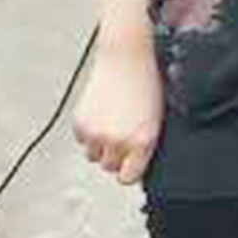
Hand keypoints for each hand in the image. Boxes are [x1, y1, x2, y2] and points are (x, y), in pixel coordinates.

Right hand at [73, 34, 164, 186]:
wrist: (127, 58)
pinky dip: (89, 132)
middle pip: (109, 167)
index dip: (129, 170)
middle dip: (116, 156)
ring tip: (113, 123)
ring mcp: (96, 133)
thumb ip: (144, 144)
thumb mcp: (157, 117)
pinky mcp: (80, 124)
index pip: (127, 178)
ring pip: (93, 156)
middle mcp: (118, 141)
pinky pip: (82, 140)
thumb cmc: (147, 84)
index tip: (132, 162)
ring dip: (101, 145)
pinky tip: (102, 114)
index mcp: (142, 141)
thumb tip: (134, 166)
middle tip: (123, 136)